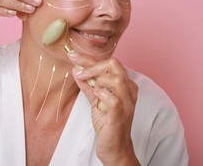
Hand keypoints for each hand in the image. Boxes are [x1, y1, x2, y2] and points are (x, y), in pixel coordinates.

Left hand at [68, 51, 139, 165]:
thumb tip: (76, 69)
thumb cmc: (108, 123)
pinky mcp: (121, 114)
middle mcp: (129, 90)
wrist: (114, 147)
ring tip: (93, 91)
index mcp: (124, 84)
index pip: (109, 63)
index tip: (73, 55)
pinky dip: (101, 94)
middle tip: (80, 72)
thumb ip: (88, 84)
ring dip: (98, 81)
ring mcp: (127, 102)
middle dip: (93, 65)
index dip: (88, 58)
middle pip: (115, 64)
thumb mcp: (96, 99)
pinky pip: (112, 99)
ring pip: (116, 79)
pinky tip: (97, 98)